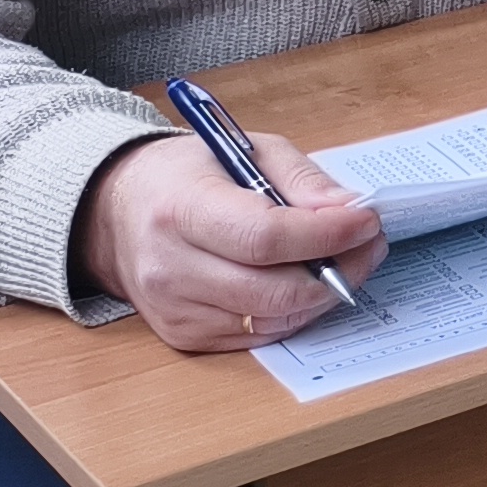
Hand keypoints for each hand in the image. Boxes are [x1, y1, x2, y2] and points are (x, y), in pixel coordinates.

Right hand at [71, 129, 386, 352]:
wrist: (116, 213)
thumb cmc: (186, 176)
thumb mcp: (245, 151)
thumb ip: (301, 179)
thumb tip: (351, 210)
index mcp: (181, 210)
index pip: (263, 238)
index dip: (325, 235)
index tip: (366, 221)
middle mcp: (169, 268)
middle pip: (273, 291)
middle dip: (339, 270)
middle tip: (369, 244)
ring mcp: (173, 310)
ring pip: (272, 320)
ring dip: (323, 295)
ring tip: (346, 261)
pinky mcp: (183, 336)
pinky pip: (257, 336)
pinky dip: (294, 313)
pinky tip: (308, 283)